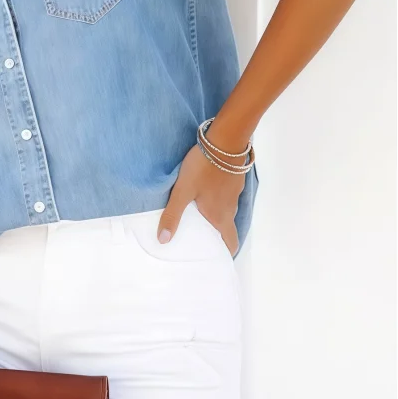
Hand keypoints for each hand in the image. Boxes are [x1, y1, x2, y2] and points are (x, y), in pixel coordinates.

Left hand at [157, 141, 246, 256]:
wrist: (225, 140)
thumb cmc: (203, 168)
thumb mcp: (183, 191)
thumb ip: (173, 214)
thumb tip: (163, 241)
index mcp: (220, 216)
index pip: (230, 243)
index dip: (223, 253)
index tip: (213, 258)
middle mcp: (230, 208)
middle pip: (226, 228)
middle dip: (215, 236)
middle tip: (197, 238)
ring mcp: (234, 193)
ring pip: (225, 211)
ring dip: (215, 216)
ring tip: (196, 216)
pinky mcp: (233, 179)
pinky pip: (225, 197)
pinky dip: (217, 200)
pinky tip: (204, 194)